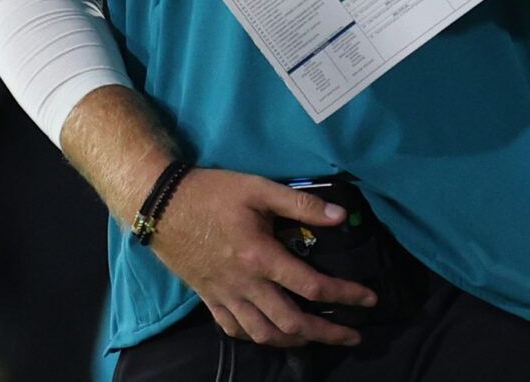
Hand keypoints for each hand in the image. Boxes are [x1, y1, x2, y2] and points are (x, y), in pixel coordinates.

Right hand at [150, 168, 377, 347]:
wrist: (160, 206)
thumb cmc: (212, 193)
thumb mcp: (259, 188)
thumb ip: (300, 204)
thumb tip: (340, 217)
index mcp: (260, 257)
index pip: (311, 286)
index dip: (345, 294)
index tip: (369, 299)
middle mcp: (244, 285)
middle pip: (291, 323)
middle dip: (326, 333)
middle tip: (352, 335)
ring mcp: (224, 296)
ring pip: (263, 334)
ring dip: (295, 341)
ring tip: (317, 339)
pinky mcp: (209, 298)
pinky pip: (235, 329)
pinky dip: (257, 336)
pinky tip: (270, 332)